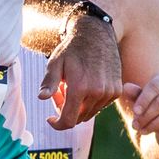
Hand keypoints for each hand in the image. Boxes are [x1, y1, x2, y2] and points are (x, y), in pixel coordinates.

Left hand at [39, 14, 121, 128]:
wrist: (96, 34)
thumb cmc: (72, 48)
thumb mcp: (55, 62)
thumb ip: (49, 82)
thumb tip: (41, 98)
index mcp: (80, 87)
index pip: (68, 121)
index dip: (57, 124)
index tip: (50, 119)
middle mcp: (97, 92)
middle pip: (79, 118)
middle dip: (66, 111)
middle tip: (61, 92)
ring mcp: (109, 92)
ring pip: (90, 113)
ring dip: (79, 106)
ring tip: (72, 86)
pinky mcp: (116, 90)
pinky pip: (100, 106)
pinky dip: (91, 101)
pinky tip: (86, 85)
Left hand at [121, 72, 158, 147]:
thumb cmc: (151, 108)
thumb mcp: (141, 102)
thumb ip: (135, 95)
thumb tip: (125, 87)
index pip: (154, 87)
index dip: (143, 100)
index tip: (135, 112)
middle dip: (146, 116)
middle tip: (135, 126)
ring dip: (153, 125)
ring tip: (142, 130)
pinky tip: (158, 132)